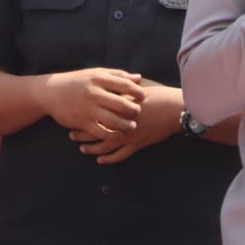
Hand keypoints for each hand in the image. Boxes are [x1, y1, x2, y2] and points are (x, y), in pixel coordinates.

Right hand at [42, 68, 144, 133]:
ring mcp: (87, 108)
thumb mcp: (95, 74)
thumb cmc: (77, 82)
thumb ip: (117, 76)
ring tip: (132, 126)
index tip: (143, 96)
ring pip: (113, 120)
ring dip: (126, 125)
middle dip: (134, 110)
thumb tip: (139, 78)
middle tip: (139, 113)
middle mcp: (93, 93)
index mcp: (98, 78)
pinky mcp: (82, 122)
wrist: (50, 92)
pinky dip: (112, 135)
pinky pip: (101, 132)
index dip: (138, 92)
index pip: (125, 85)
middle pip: (122, 104)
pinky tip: (119, 135)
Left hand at [69, 82, 183, 164]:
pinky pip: (120, 155)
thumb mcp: (138, 90)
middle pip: (96, 130)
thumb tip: (114, 84)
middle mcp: (121, 123)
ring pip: (105, 145)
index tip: (74, 116)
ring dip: (92, 148)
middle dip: (83, 133)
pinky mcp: (137, 145)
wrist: (174, 110)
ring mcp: (128, 136)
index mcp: (119, 108)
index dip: (84, 116)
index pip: (97, 113)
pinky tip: (101, 160)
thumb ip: (124, 89)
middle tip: (71, 135)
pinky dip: (109, 159)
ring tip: (82, 149)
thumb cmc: (158, 97)